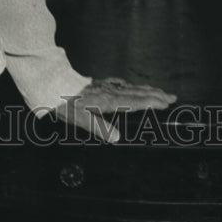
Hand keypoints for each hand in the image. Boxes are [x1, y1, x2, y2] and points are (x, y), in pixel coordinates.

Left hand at [54, 77, 176, 142]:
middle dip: (154, 94)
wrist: (49, 84)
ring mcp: (103, 86)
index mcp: (107, 100)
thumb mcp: (80, 118)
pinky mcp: (96, 84)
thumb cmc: (63, 103)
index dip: (151, 102)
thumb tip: (118, 138)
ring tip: (158, 90)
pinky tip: (129, 86)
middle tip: (171, 96)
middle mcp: (108, 91)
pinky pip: (119, 84)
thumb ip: (99, 128)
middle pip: (136, 92)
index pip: (134, 101)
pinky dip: (130, 86)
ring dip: (145, 89)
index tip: (167, 102)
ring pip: (129, 87)